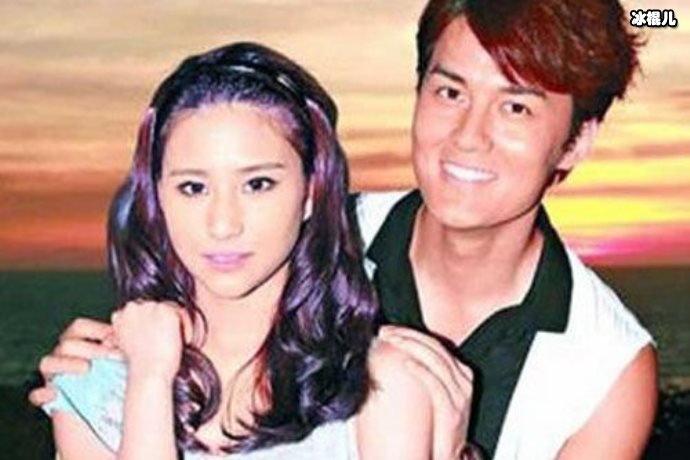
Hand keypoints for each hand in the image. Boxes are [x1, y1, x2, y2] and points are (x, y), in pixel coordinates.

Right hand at [28, 317, 118, 406]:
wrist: (108, 415)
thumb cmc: (116, 380)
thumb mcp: (119, 362)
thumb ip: (118, 348)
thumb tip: (120, 338)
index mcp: (79, 343)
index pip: (79, 327)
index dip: (95, 329)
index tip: (114, 336)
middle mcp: (63, 357)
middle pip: (66, 344)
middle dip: (89, 348)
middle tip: (110, 356)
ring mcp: (54, 377)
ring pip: (47, 363)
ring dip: (66, 363)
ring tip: (87, 369)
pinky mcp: (50, 399)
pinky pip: (37, 395)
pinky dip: (42, 394)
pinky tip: (55, 395)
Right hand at [112, 300, 190, 381]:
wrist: (149, 373)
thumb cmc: (141, 366)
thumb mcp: (127, 345)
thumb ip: (133, 331)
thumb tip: (147, 327)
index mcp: (119, 316)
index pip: (140, 312)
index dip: (150, 323)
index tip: (157, 335)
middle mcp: (132, 307)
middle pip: (154, 307)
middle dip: (162, 322)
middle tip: (168, 339)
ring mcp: (150, 307)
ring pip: (169, 308)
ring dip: (175, 324)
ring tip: (177, 340)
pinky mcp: (166, 311)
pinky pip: (182, 312)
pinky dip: (186, 326)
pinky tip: (184, 339)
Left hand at [378, 325, 473, 459]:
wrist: (448, 457)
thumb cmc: (438, 426)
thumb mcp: (436, 394)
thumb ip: (427, 373)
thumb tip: (403, 355)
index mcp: (461, 373)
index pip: (435, 344)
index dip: (412, 333)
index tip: (390, 330)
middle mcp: (464, 381)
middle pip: (435, 348)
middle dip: (408, 335)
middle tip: (386, 332)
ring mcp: (460, 396)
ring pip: (435, 360)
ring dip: (410, 346)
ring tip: (392, 341)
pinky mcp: (452, 411)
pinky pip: (436, 384)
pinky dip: (421, 370)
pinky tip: (407, 363)